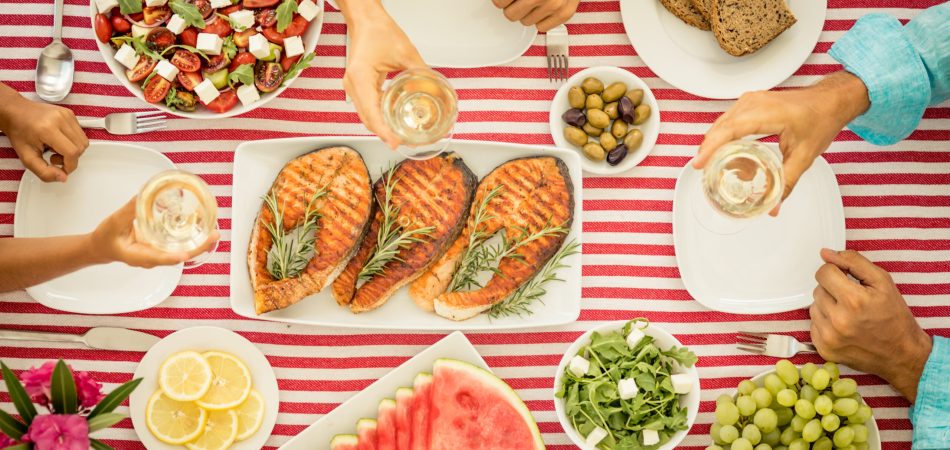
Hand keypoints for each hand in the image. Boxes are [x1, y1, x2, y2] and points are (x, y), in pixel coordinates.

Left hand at [0, 86, 88, 181]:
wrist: (15, 112)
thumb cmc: (19, 132)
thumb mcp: (26, 157)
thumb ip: (44, 172)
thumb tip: (62, 177)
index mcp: (47, 129)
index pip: (72, 152)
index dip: (69, 165)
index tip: (62, 169)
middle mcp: (60, 119)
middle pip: (80, 147)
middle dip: (71, 158)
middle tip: (54, 156)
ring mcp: (66, 115)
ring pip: (83, 141)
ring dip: (73, 149)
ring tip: (56, 148)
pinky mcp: (70, 113)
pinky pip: (80, 133)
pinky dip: (73, 141)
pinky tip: (59, 140)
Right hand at [89, 198, 218, 268]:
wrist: (102, 247)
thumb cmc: (106, 239)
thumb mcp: (114, 223)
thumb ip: (128, 211)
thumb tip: (142, 195)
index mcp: (138, 256)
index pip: (158, 258)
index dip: (172, 256)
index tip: (185, 253)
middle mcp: (152, 258)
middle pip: (178, 256)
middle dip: (197, 247)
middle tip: (213, 236)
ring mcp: (158, 254)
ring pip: (181, 251)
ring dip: (198, 243)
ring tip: (214, 233)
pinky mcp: (161, 248)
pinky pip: (178, 245)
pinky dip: (190, 238)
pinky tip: (201, 228)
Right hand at [340, 1, 426, 148]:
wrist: (366, 20)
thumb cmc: (379, 31)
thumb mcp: (406, 53)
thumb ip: (421, 73)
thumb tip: (436, 91)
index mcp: (361, 77)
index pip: (371, 112)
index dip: (384, 131)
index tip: (396, 142)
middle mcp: (352, 85)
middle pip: (367, 118)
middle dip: (384, 133)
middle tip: (403, 143)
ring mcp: (352, 86)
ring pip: (365, 115)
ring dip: (380, 127)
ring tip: (399, 137)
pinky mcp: (357, 86)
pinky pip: (366, 107)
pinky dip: (378, 117)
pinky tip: (391, 122)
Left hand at [492, 0, 578, 30]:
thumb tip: (499, 2)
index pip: (500, 2)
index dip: (501, 0)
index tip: (505, 0)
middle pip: (510, 14)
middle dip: (512, 7)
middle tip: (520, 0)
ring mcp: (554, 5)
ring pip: (525, 22)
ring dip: (527, 13)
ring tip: (535, 0)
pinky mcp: (565, 13)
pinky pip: (541, 27)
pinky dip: (541, 19)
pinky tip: (544, 7)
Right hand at [693, 71, 868, 214]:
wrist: (830, 100)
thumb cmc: (820, 119)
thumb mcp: (805, 156)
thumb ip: (787, 182)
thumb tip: (774, 205)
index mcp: (769, 113)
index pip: (731, 129)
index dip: (712, 147)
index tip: (700, 162)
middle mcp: (756, 103)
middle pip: (721, 126)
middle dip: (708, 148)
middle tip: (702, 170)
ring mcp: (752, 100)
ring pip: (722, 121)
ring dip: (713, 141)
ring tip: (709, 162)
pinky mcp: (751, 102)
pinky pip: (729, 118)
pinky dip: (722, 134)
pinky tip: (721, 148)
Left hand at [810, 248, 932, 401]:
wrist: (902, 354)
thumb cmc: (894, 317)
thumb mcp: (882, 282)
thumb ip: (853, 262)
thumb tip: (826, 253)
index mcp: (853, 301)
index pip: (823, 272)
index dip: (835, 271)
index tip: (845, 277)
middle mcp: (838, 321)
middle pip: (818, 289)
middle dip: (833, 290)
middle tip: (853, 300)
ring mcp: (829, 338)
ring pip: (814, 307)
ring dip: (828, 306)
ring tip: (849, 314)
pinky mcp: (824, 349)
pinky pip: (813, 325)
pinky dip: (825, 323)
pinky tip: (843, 327)